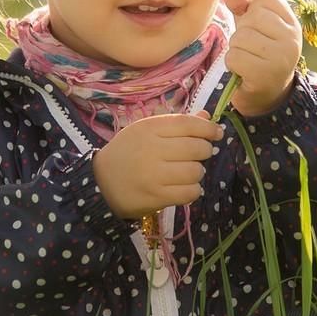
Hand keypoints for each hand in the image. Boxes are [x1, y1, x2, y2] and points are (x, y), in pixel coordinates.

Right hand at [91, 110, 224, 219]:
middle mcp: (151, 149)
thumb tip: (207, 119)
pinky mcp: (156, 196)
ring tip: (186, 173)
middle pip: (196, 148)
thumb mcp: (146, 131)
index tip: (217, 133)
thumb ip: (176, 124)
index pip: (187, 124)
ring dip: (197, 172)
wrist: (100, 183)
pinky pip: (190, 192)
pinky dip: (192, 190)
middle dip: (204, 151)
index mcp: (148, 128)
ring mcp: (154, 175)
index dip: (208, 128)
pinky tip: (183, 187)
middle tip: (197, 155)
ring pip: (196, 171)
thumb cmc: (127, 153)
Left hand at [221, 0, 301, 115]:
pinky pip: (234, 57)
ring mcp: (281, 57)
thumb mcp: (253, 28)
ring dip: (235, 51)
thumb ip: (243, 8)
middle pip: (251, 18)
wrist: (266, 96)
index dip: (254, 11)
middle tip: (251, 50)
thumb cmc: (258, 56)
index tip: (259, 31)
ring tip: (247, 61)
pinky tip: (243, 72)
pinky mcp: (265, 74)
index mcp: (292, 24)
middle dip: (242, 34)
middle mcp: (292, 39)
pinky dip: (232, 65)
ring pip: (240, 38)